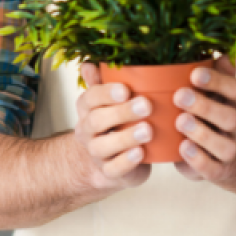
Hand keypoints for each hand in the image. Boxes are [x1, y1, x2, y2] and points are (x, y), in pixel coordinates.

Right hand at [73, 62, 152, 190]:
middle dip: (122, 112)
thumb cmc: (114, 121)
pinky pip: (114, 169)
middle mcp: (87, 130)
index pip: (90, 97)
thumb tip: (88, 63)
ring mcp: (96, 153)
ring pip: (105, 146)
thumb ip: (102, 81)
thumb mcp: (109, 99)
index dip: (106, 93)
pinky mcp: (108, 172)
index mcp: (87, 108)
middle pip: (97, 121)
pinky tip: (141, 153)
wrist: (108, 159)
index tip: (126, 89)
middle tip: (146, 105)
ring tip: (148, 130)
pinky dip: (127, 162)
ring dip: (127, 137)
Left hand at [172, 56, 235, 184]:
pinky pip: (212, 170)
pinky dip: (198, 160)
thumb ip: (221, 74)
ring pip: (224, 147)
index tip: (194, 73)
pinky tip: (182, 147)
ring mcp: (233, 152)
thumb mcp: (222, 92)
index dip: (217, 81)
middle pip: (231, 118)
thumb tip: (223, 56)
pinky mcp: (220, 172)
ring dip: (202, 133)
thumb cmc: (218, 113)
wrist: (234, 155)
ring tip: (180, 121)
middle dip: (205, 106)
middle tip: (180, 95)